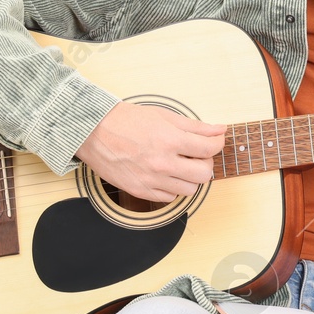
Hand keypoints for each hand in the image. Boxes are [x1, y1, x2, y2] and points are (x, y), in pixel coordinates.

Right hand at [75, 102, 225, 202]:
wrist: (93, 132)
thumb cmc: (126, 121)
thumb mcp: (164, 116)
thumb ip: (195, 126)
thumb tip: (220, 130)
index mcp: (170, 140)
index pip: (209, 148)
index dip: (217, 144)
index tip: (215, 141)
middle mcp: (162, 163)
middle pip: (204, 174)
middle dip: (205, 163)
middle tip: (198, 155)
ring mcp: (151, 180)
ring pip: (189, 190)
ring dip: (190, 178)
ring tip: (181, 165)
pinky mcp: (140, 191)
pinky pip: (169, 198)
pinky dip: (172, 188)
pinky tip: (166, 175)